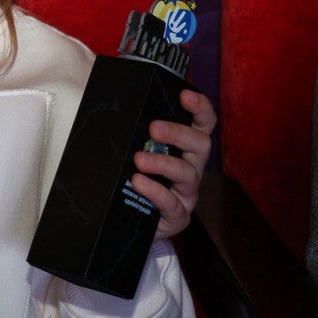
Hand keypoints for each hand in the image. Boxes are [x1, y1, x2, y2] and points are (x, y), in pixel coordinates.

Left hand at [131, 89, 216, 239]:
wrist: (131, 222)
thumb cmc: (135, 181)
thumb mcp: (135, 153)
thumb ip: (134, 135)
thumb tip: (113, 110)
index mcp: (186, 148)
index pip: (203, 123)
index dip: (200, 107)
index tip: (184, 95)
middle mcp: (192, 168)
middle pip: (201, 144)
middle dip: (179, 133)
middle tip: (154, 127)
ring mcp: (187, 193)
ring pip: (187, 173)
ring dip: (164, 163)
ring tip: (139, 159)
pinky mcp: (178, 216)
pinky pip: (172, 203)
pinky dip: (155, 191)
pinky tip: (138, 183)